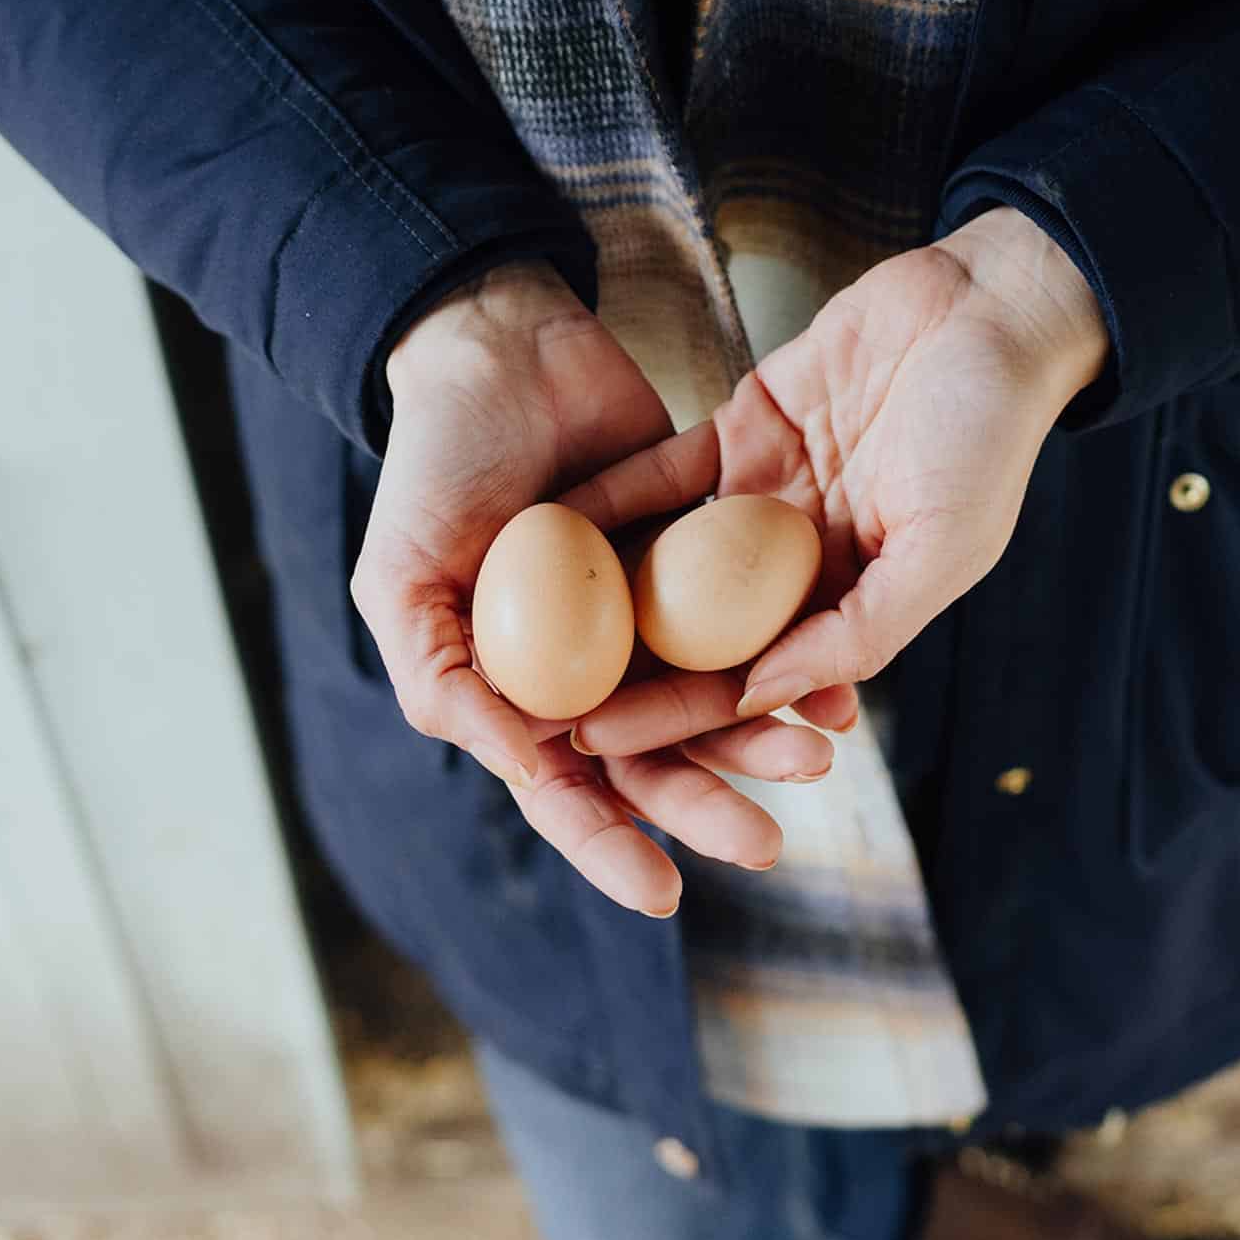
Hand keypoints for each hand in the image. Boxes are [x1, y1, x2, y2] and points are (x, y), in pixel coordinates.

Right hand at [352, 262, 849, 916]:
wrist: (500, 344)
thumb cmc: (432, 466)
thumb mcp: (401, 581)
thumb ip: (445, 682)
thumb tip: (529, 770)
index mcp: (517, 690)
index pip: (568, 791)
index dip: (612, 846)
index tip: (666, 895)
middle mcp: (591, 665)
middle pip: (658, 759)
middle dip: (711, 803)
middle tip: (768, 839)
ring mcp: (649, 612)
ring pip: (716, 697)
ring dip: (764, 733)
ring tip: (818, 755)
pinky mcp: (701, 553)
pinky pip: (754, 614)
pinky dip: (796, 650)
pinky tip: (838, 678)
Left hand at [566, 208, 1107, 753]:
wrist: (993, 308)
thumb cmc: (990, 434)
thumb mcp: (941, 550)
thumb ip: (858, 631)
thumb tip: (756, 697)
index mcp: (855, 603)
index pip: (749, 681)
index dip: (671, 716)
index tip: (594, 742)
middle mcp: (802, 563)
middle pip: (696, 635)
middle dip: (622, 674)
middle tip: (537, 702)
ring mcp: (768, 497)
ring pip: (672, 560)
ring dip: (602, 591)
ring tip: (521, 623)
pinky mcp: (745, 429)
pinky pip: (665, 475)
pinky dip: (611, 498)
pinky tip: (547, 525)